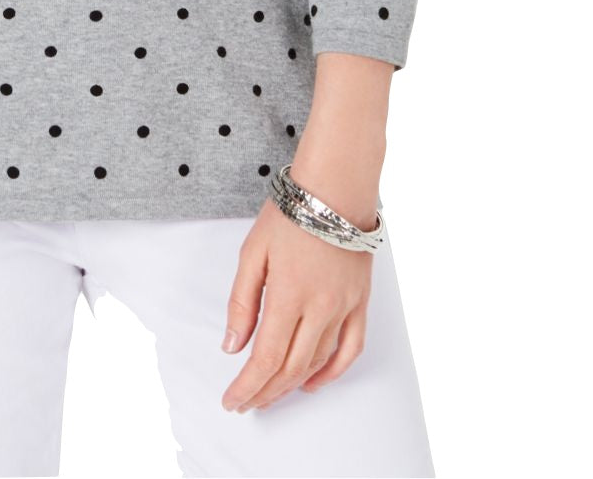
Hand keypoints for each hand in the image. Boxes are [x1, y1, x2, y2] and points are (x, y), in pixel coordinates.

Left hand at [219, 197, 373, 411]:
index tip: (232, 401)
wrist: (335, 188)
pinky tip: (312, 382)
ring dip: (291, 385)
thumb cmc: (291, 214)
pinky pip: (350, 349)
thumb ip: (242, 302)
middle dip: (264, 392)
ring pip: (317, 363)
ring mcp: (344, 308)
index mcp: (288, 295)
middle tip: (246, 402)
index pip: (265, 358)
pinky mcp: (360, 303)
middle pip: (290, 368)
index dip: (247, 387)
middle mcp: (319, 308)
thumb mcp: (252, 252)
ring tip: (270, 394)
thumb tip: (232, 345)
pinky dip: (332, 372)